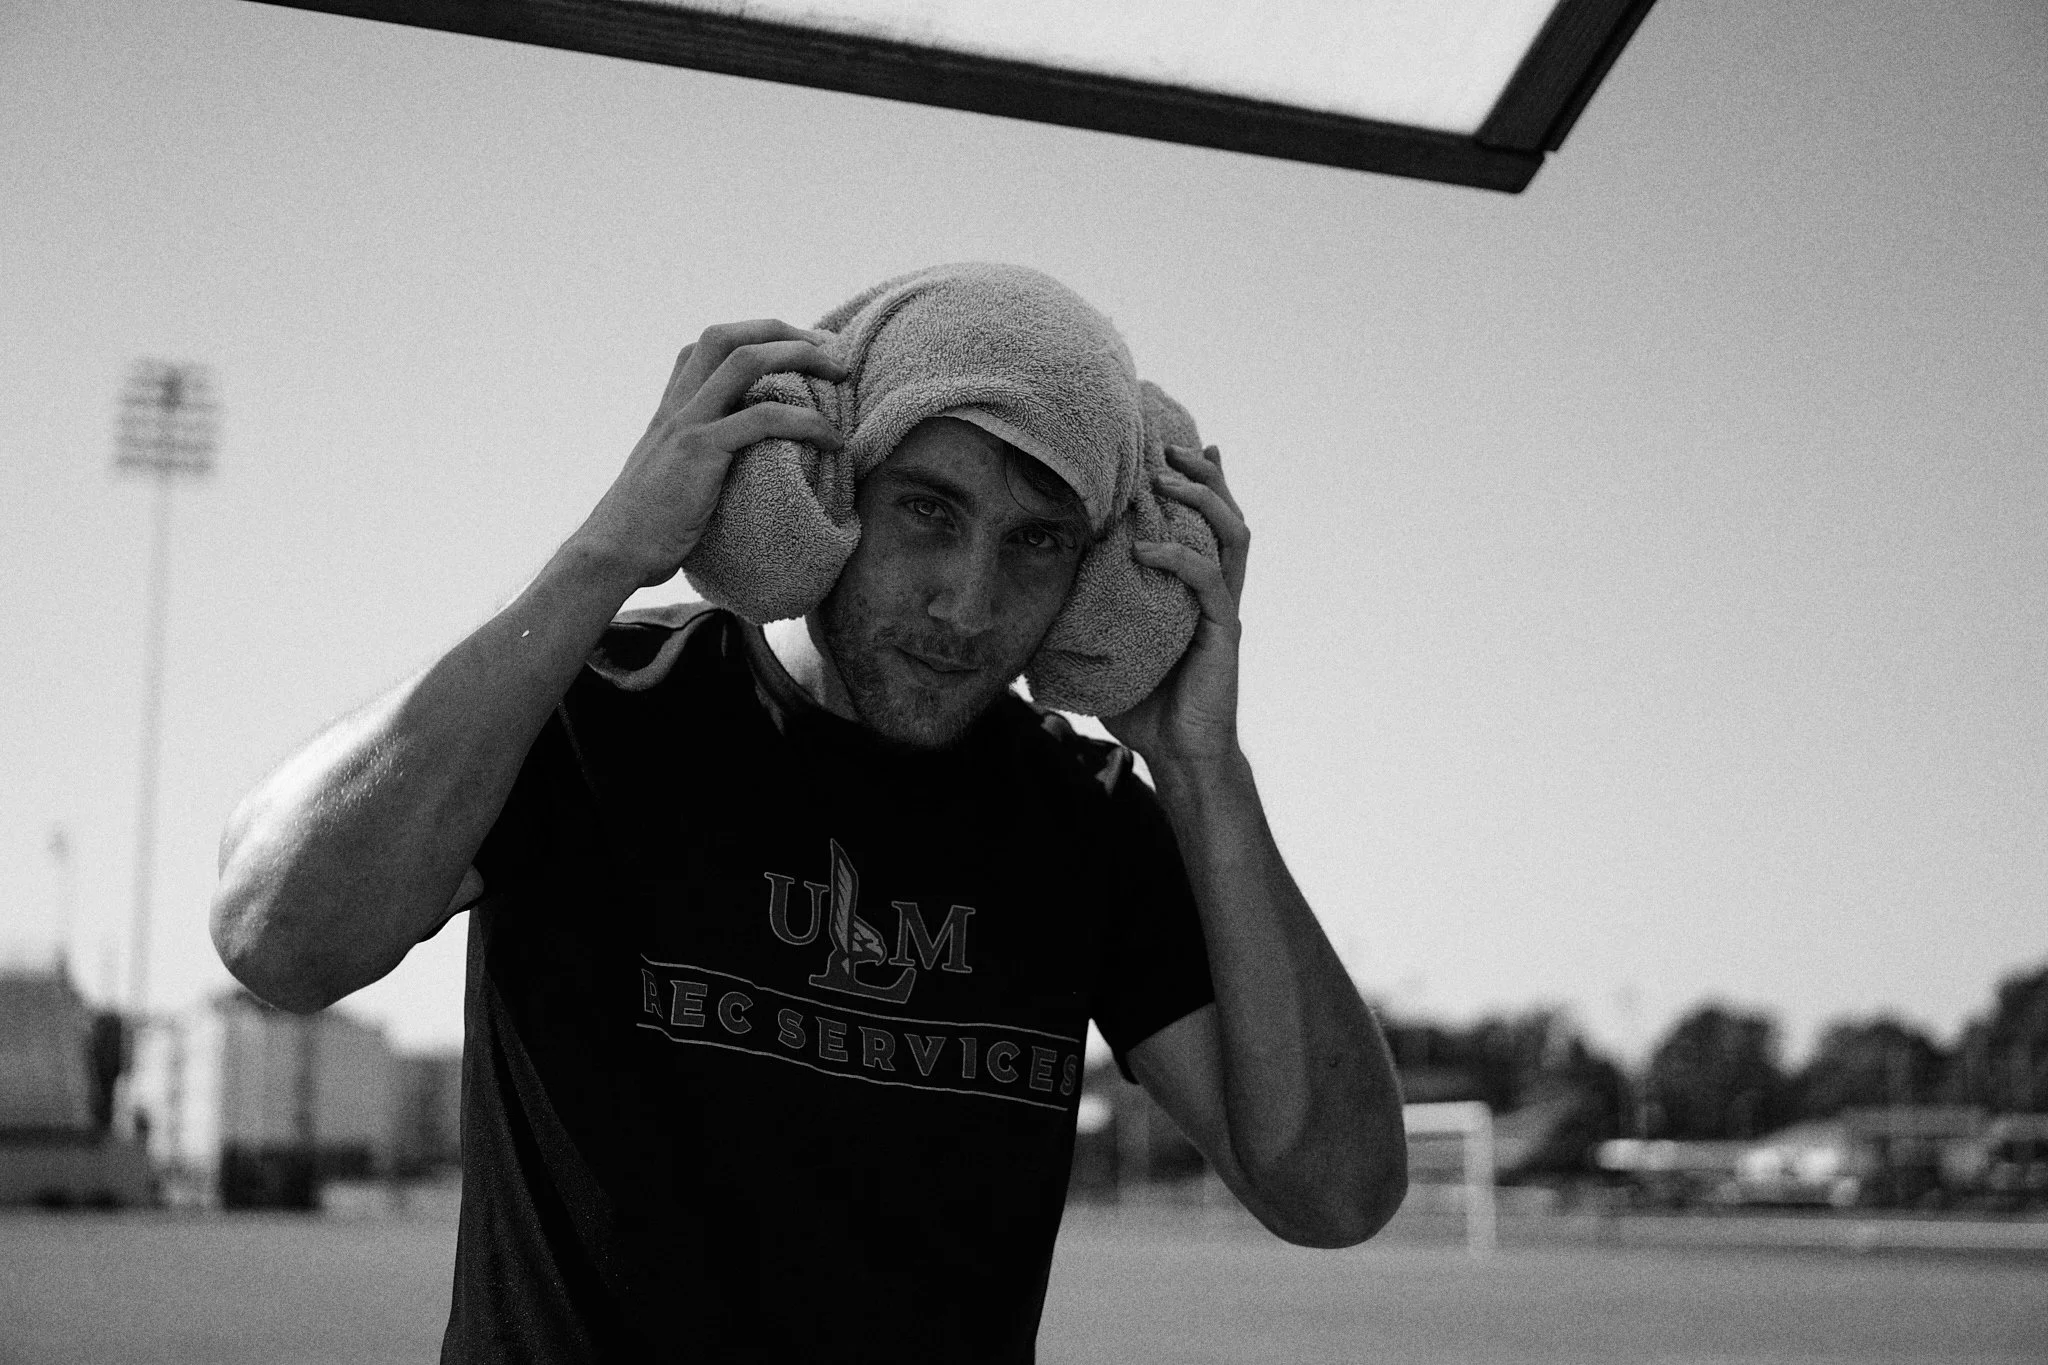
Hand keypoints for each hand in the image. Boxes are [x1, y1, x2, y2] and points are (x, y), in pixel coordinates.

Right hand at [572, 320, 846, 587]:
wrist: (614, 553)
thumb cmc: (648, 528)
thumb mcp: (672, 477)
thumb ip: (698, 456)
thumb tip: (740, 465)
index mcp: (671, 408)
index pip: (709, 345)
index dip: (757, 335)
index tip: (800, 349)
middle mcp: (677, 406)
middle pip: (727, 337)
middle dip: (783, 333)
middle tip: (830, 351)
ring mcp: (686, 424)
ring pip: (745, 362)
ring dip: (800, 357)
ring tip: (840, 375)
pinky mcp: (700, 453)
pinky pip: (762, 419)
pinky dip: (806, 420)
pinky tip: (832, 439)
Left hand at [1102, 444, 1251, 771]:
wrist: (1177, 755)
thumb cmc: (1141, 704)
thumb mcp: (1103, 647)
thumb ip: (1082, 614)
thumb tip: (1026, 594)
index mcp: (1192, 588)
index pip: (1202, 522)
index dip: (1194, 482)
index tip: (1168, 445)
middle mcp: (1214, 590)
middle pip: (1227, 514)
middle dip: (1203, 475)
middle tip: (1171, 447)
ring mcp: (1222, 609)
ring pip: (1232, 535)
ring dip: (1203, 500)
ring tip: (1168, 479)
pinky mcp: (1223, 633)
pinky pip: (1209, 584)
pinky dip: (1182, 559)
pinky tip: (1151, 549)